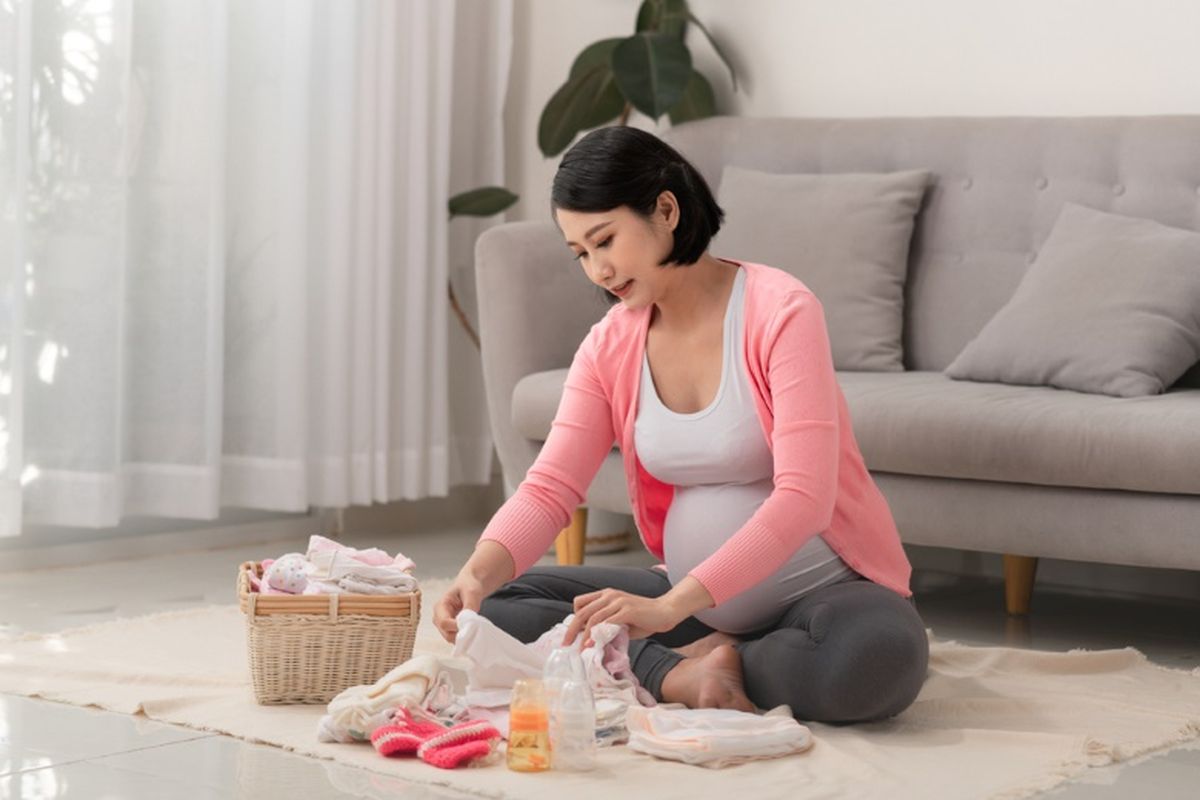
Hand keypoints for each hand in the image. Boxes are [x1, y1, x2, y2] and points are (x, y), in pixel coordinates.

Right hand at [433, 575, 485, 643]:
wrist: (470, 586)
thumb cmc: (469, 587)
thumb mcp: (471, 593)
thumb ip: (469, 607)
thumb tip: (468, 622)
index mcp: (440, 606)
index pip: (444, 623)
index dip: (457, 626)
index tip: (471, 624)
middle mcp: (438, 617)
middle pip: (446, 634)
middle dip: (461, 633)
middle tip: (475, 627)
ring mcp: (442, 625)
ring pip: (451, 638)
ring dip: (463, 636)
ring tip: (473, 626)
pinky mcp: (449, 629)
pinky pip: (455, 638)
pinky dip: (464, 636)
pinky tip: (471, 629)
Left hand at [561, 588, 682, 647]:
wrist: (665, 612)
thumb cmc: (643, 618)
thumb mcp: (620, 620)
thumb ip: (606, 626)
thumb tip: (591, 641)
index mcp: (606, 595)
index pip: (580, 603)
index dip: (573, 618)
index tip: (572, 635)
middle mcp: (609, 595)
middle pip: (582, 611)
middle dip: (571, 629)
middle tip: (566, 644)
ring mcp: (618, 602)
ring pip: (592, 618)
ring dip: (584, 636)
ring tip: (580, 650)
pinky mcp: (627, 610)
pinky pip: (607, 623)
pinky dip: (598, 635)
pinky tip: (594, 645)